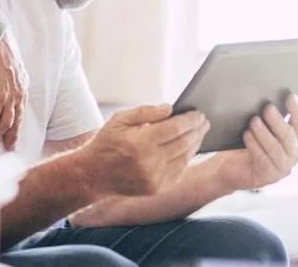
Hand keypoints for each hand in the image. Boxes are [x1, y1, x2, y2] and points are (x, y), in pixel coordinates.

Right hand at [0, 34, 27, 148]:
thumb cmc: (1, 49)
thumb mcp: (12, 65)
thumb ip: (11, 76)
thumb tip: (5, 80)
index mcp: (23, 86)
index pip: (21, 110)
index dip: (17, 124)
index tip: (13, 135)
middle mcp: (19, 93)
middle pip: (16, 120)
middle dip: (11, 135)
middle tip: (7, 147)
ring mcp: (10, 95)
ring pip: (5, 121)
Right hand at [74, 103, 208, 196]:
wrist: (93, 175)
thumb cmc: (106, 142)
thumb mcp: (119, 119)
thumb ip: (145, 111)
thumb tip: (170, 108)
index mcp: (140, 142)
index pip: (176, 128)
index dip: (191, 120)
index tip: (199, 114)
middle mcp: (150, 162)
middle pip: (184, 143)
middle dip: (197, 130)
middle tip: (204, 122)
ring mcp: (154, 178)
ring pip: (184, 158)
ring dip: (195, 144)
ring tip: (199, 133)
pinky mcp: (156, 189)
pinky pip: (179, 172)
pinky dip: (186, 159)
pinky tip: (188, 149)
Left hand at [210, 94, 297, 190]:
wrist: (229, 168)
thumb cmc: (246, 144)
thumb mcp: (259, 129)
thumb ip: (267, 118)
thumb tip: (265, 97)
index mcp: (294, 140)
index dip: (296, 109)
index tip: (290, 96)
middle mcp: (292, 154)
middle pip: (289, 136)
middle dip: (277, 121)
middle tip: (267, 108)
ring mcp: (282, 168)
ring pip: (275, 148)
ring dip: (264, 133)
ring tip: (254, 121)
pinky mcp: (268, 177)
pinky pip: (263, 159)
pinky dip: (254, 146)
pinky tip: (247, 135)